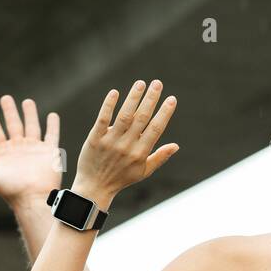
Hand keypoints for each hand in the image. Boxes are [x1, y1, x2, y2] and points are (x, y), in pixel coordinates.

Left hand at [0, 95, 61, 207]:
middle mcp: (18, 149)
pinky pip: (52, 134)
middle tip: (5, 98)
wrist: (32, 198)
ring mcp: (34, 149)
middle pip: (13, 125)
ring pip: (31, 126)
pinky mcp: (49, 152)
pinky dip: (53, 125)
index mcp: (3, 153)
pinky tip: (52, 115)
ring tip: (27, 101)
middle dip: (9, 111)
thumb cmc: (9, 190)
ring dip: (29, 113)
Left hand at [72, 79, 178, 209]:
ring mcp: (110, 142)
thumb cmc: (121, 179)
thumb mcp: (143, 172)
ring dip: (133, 98)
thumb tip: (176, 146)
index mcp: (140, 154)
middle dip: (150, 99)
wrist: (94, 188)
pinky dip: (108, 105)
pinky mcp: (95, 139)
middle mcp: (126, 146)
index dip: (164, 113)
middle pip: (141, 119)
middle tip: (157, 83)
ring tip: (141, 83)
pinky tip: (115, 92)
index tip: (171, 99)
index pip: (155, 129)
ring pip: (124, 116)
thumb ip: (159, 157)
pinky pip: (103, 119)